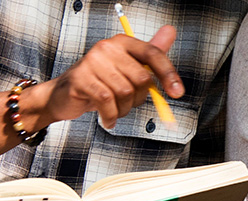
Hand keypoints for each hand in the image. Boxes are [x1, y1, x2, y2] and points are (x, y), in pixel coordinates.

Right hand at [35, 25, 183, 128]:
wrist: (66, 95)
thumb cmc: (101, 82)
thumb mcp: (128, 69)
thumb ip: (150, 56)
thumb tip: (170, 32)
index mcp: (123, 43)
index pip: (152, 54)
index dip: (168, 74)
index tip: (177, 92)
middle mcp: (108, 48)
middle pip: (141, 79)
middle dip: (139, 99)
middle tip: (127, 103)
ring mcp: (92, 61)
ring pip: (125, 93)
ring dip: (124, 109)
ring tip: (114, 110)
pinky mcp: (81, 78)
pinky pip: (108, 102)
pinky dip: (111, 116)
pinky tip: (108, 118)